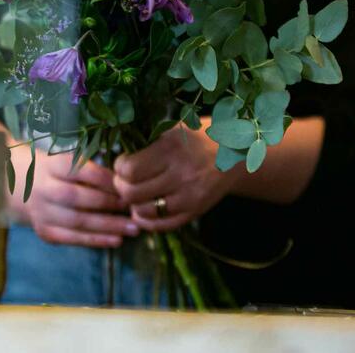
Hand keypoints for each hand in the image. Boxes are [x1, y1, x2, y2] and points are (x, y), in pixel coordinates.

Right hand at [0, 97, 138, 247]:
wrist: (13, 186)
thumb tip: (129, 163)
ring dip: (109, 227)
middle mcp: (44, 188)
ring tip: (134, 228)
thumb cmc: (53, 168)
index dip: (105, 178)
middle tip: (137, 206)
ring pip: (78, 222)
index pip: (80, 171)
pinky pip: (72, 239)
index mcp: (51, 164)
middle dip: (110, 204)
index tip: (130, 182)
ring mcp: (43, 212)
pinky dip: (96, 241)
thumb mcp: (64, 155)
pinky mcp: (45, 231)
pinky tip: (117, 240)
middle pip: (79, 198)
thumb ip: (90, 160)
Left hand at [114, 122, 233, 231]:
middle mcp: (181, 174)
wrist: (236, 151)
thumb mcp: (174, 130)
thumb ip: (148, 144)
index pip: (129, 169)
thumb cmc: (200, 135)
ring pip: (144, 212)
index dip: (119, 167)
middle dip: (121, 187)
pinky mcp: (196, 211)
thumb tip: (118, 161)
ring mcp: (190, 196)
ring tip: (136, 194)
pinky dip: (147, 221)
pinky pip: (162, 226)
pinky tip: (145, 210)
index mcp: (172, 149)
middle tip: (124, 181)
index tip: (123, 163)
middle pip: (132, 193)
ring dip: (133, 205)